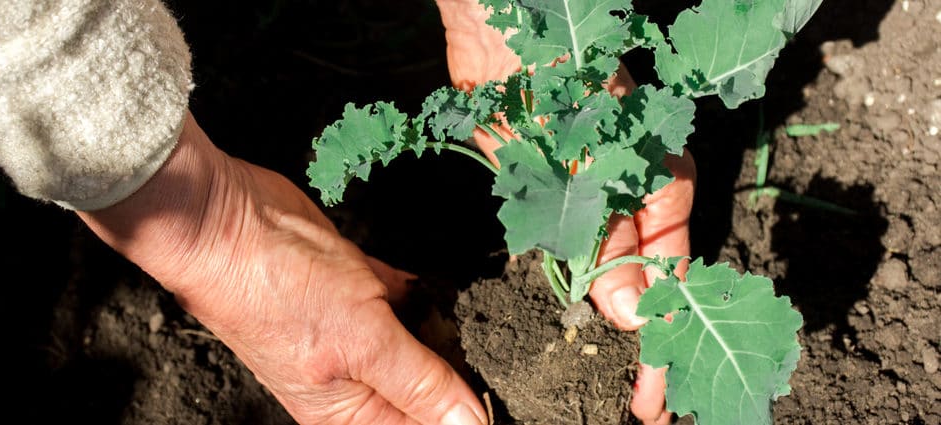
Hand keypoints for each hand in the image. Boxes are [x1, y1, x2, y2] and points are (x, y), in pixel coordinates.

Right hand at [78, 113, 486, 424]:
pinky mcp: (355, 288)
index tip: (497, 389)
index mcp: (347, 412)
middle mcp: (351, 378)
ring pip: (416, 342)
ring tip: (465, 316)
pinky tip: (435, 287)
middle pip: (423, 388)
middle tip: (489, 348)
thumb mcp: (363, 343)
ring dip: (441, 328)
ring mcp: (353, 331)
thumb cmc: (277, 291)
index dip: (459, 413)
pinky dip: (420, 293)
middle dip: (454, 369)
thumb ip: (422, 385)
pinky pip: (401, 299)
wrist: (228, 221)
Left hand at [436, 1, 696, 423]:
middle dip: (644, 344)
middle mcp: (635, 198)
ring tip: (607, 382)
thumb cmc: (565, 83)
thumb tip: (624, 313)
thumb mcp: (595, 170)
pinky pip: (569, 253)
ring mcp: (595, 198)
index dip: (665, 339)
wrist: (510, 32)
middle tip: (639, 403)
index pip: (672, 278)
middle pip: (646, 285)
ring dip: (605, 326)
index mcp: (663, 186)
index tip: (656, 395)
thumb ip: (610, 241)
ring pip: (606, 275)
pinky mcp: (553, 196)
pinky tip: (568, 324)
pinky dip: (569, 289)